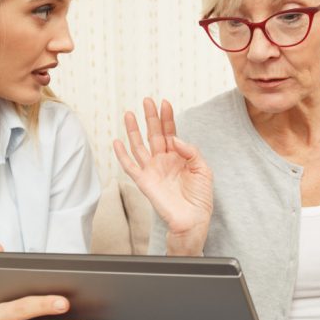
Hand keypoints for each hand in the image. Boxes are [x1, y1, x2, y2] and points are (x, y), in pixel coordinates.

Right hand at [113, 98, 212, 254]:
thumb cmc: (200, 197)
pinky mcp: (144, 181)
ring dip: (133, 130)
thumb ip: (190, 151)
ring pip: (139, 145)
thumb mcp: (203, 169)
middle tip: (147, 100)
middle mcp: (163, 160)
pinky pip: (129, 166)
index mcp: (178, 156)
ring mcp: (152, 170)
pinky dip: (121, 155)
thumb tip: (173, 138)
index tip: (164, 102)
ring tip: (129, 114)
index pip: (170, 132)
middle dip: (150, 117)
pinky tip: (116, 142)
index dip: (167, 118)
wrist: (193, 219)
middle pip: (154, 134)